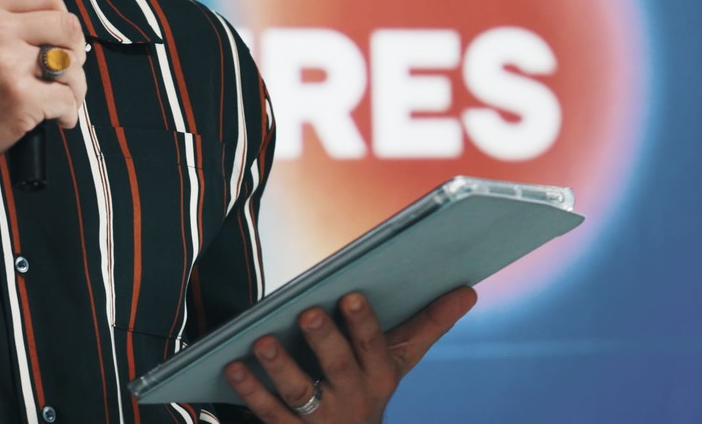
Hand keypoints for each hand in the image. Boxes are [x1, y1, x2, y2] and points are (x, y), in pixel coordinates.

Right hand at [0, 0, 86, 265]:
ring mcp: (7, 64)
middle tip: (67, 74)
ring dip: (77, 87)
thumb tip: (60, 29)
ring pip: (72, 63)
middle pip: (67, 25)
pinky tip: (56, 121)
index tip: (62, 39)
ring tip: (62, 102)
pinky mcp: (19, 98)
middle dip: (76, 52)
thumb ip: (5, 27)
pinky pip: (68, 99)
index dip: (62, 16)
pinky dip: (69, 114)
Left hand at [224, 287, 476, 422]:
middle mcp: (353, 399)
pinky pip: (268, 412)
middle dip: (324, 341)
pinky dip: (250, 391)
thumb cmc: (369, 385)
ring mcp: (320, 420)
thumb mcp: (399, 360)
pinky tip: (232, 368)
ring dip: (281, 367)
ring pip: (300, 393)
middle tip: (307, 313)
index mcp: (380, 375)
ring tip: (263, 341)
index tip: (351, 296)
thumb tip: (469, 289)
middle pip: (337, 368)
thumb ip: (429, 323)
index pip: (373, 346)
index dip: (363, 323)